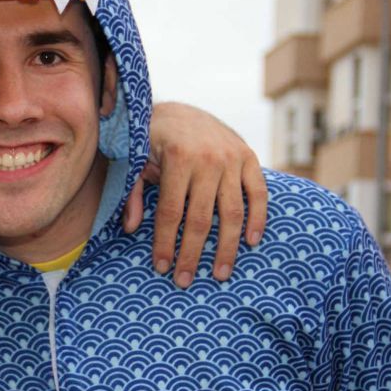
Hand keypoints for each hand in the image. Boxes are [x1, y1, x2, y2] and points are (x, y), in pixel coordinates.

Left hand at [121, 101, 266, 287]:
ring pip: (232, 212)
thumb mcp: (135, 161)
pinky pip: (258, 193)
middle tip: (185, 281)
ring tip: (220, 273)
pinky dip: (258, 218)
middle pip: (201, 218)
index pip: (172, 212)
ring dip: (227, 247)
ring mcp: (232, 158)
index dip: (166, 242)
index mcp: (178, 158)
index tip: (162, 266)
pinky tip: (251, 242)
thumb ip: (133, 193)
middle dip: (192, 253)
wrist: (180, 110)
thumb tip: (131, 228)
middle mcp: (208, 159)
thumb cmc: (152, 141)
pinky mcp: (249, 157)